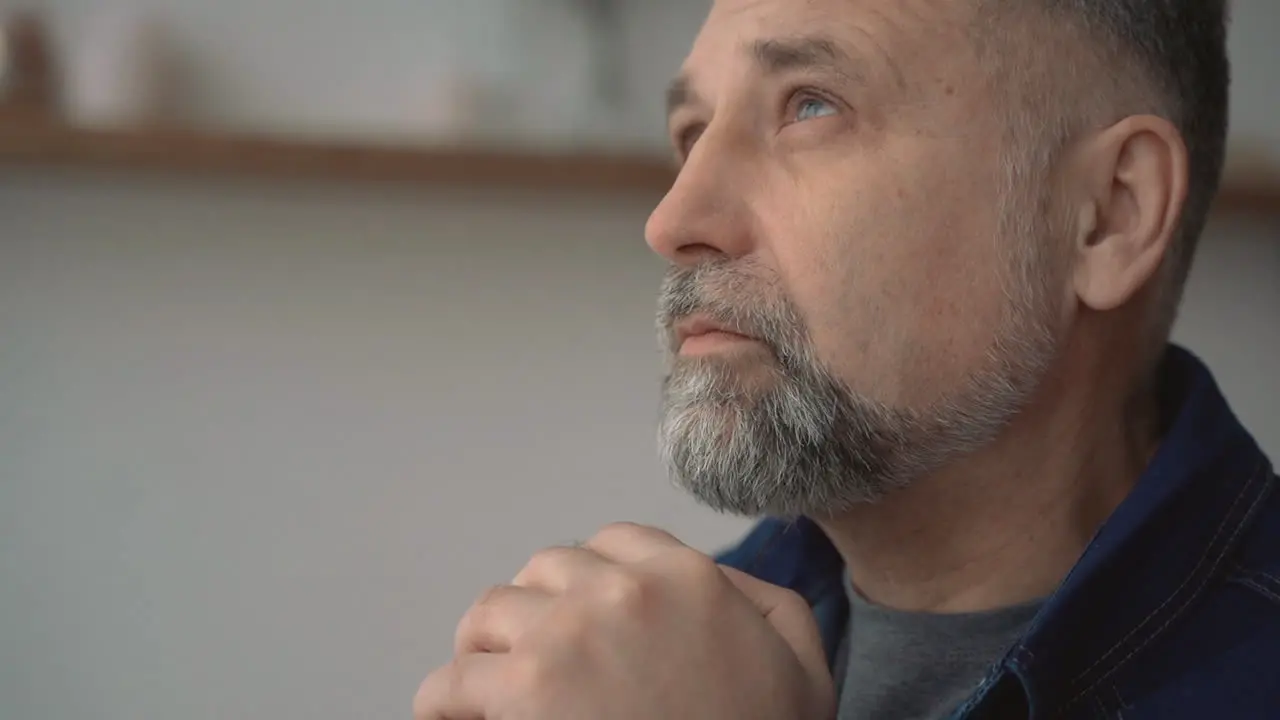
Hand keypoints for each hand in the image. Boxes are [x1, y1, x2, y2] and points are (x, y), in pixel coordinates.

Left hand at [413, 522, 834, 719]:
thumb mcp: (801, 665)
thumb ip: (765, 603)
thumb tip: (722, 578)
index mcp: (686, 578)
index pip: (614, 543)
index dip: (591, 581)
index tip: (581, 617)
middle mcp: (621, 591)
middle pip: (544, 570)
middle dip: (537, 609)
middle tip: (532, 654)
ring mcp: (566, 636)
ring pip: (489, 614)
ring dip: (486, 649)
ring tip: (486, 688)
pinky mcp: (524, 694)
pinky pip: (450, 684)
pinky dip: (444, 706)